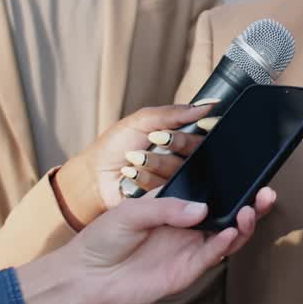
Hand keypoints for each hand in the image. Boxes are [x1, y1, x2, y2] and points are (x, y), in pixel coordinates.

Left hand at [17, 186, 276, 303]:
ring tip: (250, 211)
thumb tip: (203, 209)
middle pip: (227, 213)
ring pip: (227, 235)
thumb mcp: (131, 212)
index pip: (209, 192)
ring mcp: (189, 248)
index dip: (230, 185)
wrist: (86, 277)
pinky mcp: (187, 270)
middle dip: (250, 204)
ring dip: (244, 223)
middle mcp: (187, 226)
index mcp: (174, 206)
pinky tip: (233, 231)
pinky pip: (213, 255)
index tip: (250, 174)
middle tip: (265, 194)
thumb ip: (167, 208)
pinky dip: (226, 244)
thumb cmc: (102, 239)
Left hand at [55, 105, 211, 227]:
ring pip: (180, 170)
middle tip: (154, 139)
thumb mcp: (142, 120)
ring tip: (134, 158)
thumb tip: (207, 106)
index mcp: (180, 137)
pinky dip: (146, 178)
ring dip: (155, 162)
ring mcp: (174, 179)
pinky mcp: (165, 197)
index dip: (196, 130)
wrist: (95, 175)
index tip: (181, 128)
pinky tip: (131, 174)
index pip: (203, 133)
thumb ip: (174, 113)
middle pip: (197, 151)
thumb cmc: (116, 145)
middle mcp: (182, 158)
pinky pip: (166, 187)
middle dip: (175, 143)